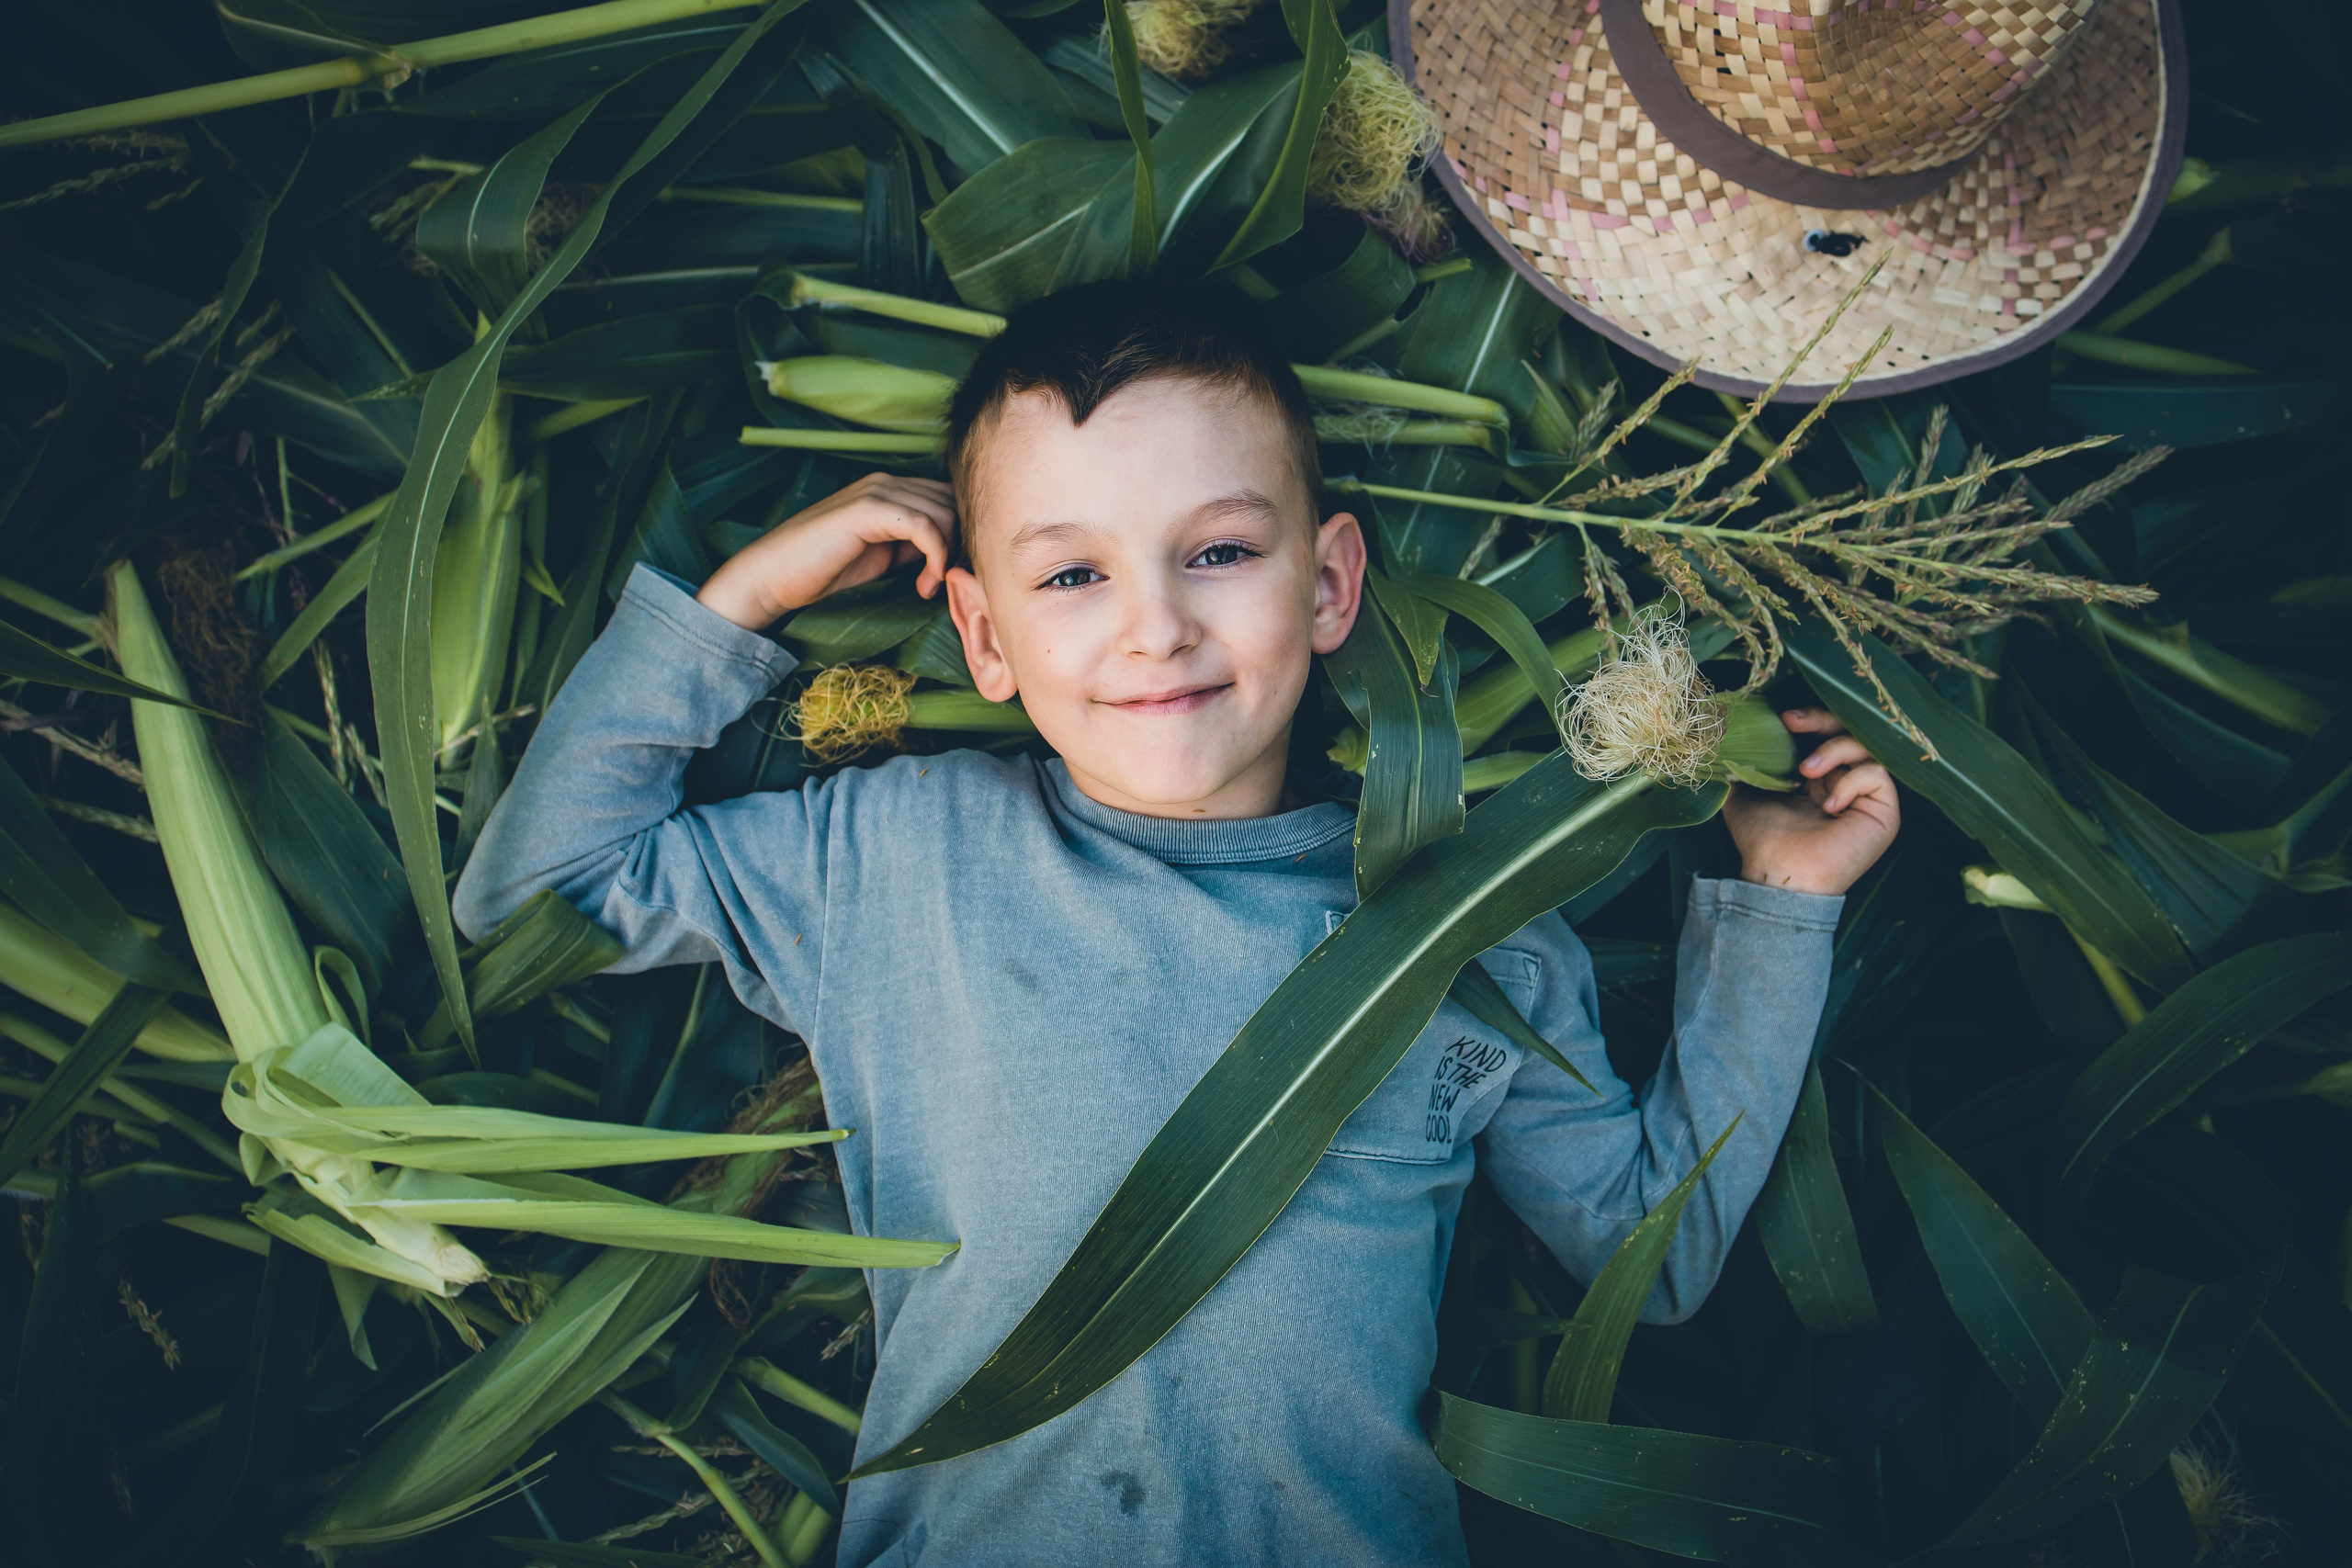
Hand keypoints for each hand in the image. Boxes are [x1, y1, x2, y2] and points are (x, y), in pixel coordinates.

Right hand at [696, 472, 957, 629]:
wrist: (775, 574)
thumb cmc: (824, 568)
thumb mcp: (883, 555)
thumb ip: (913, 545)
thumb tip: (951, 551)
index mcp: (888, 490)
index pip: (946, 498)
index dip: (958, 534)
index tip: (949, 572)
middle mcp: (885, 482)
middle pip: (951, 502)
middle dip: (958, 544)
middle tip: (942, 580)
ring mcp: (876, 492)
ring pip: (943, 513)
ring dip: (947, 555)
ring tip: (927, 585)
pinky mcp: (868, 510)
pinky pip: (924, 526)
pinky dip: (935, 556)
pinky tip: (925, 582)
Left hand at [1720, 708, 1898, 896]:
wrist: (1778, 872)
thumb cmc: (1762, 839)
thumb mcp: (1743, 792)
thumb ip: (1744, 763)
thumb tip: (1734, 735)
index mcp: (1819, 776)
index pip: (1826, 732)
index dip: (1810, 719)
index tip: (1783, 717)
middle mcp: (1845, 781)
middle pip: (1850, 731)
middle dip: (1822, 720)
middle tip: (1792, 723)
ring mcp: (1866, 796)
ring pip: (1867, 747)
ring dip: (1834, 750)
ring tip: (1806, 772)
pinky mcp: (1884, 811)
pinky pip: (1878, 775)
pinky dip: (1852, 780)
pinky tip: (1829, 804)